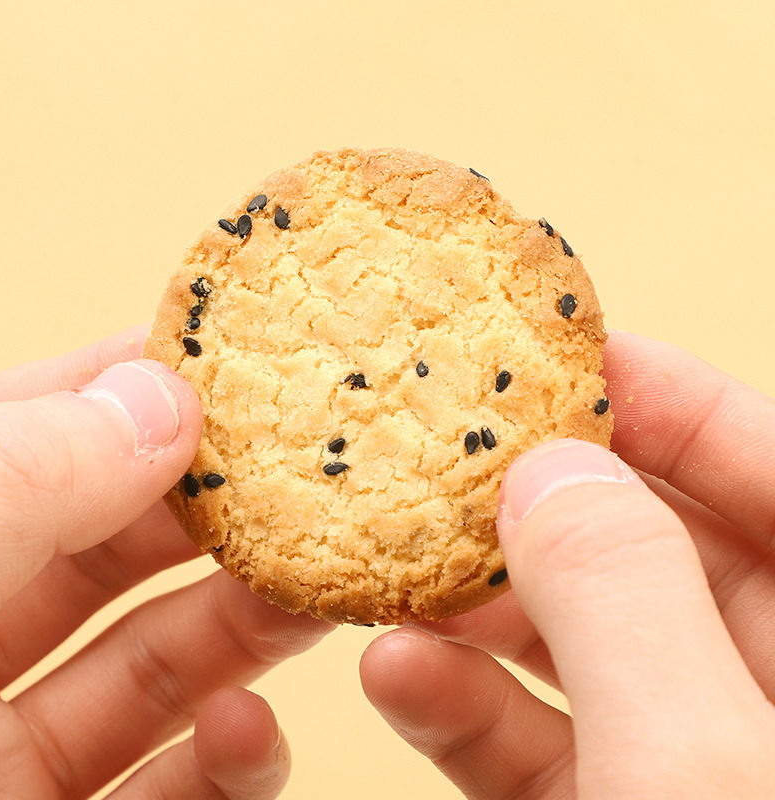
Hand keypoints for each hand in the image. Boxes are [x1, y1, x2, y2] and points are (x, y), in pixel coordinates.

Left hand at [0, 326, 331, 798]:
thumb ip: (24, 475)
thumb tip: (163, 397)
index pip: (40, 429)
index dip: (137, 387)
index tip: (240, 365)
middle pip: (121, 546)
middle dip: (220, 513)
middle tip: (309, 487)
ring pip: (159, 661)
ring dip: (247, 629)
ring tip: (313, 596)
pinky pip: (168, 789)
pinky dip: (226, 763)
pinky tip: (248, 734)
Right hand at [360, 331, 774, 797]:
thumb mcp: (695, 760)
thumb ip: (622, 598)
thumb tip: (546, 475)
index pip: (766, 473)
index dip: (673, 403)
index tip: (565, 361)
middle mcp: (760, 687)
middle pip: (654, 548)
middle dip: (544, 504)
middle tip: (453, 456)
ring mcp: (682, 752)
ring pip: (580, 642)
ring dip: (479, 607)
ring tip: (399, 558)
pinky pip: (537, 741)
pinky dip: (465, 705)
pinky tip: (399, 674)